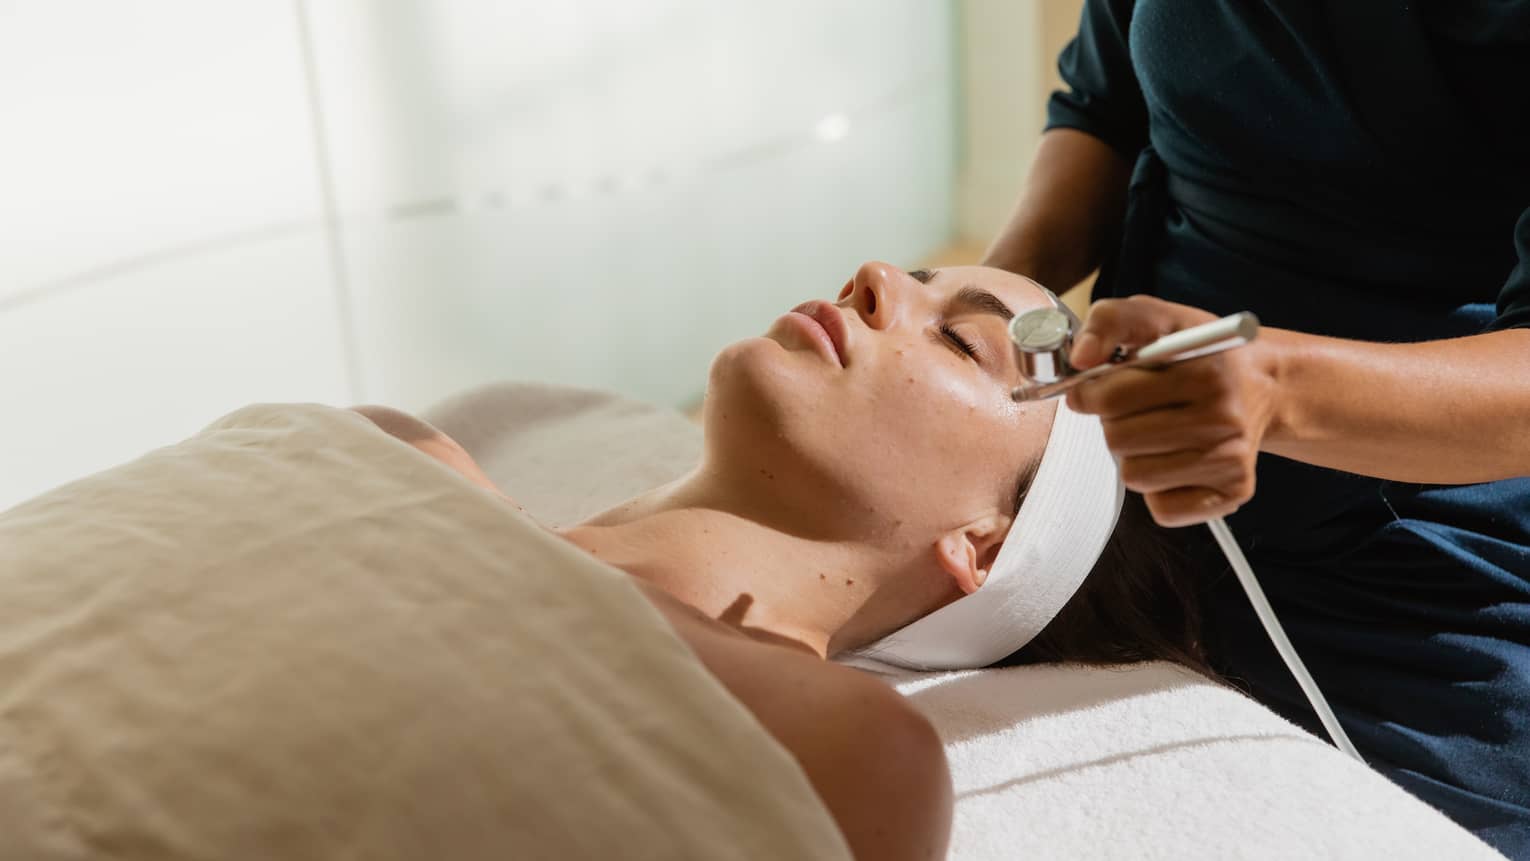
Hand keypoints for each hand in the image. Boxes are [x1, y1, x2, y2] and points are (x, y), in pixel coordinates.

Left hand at [1066, 295, 1282, 526]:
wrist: (1263, 384)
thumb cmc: (1200, 353)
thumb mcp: (1159, 318)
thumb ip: (1111, 322)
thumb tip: (1079, 356)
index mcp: (1204, 371)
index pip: (1112, 398)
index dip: (1091, 393)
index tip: (1095, 388)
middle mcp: (1223, 418)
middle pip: (1118, 440)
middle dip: (1114, 422)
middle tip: (1136, 408)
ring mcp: (1231, 459)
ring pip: (1135, 476)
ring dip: (1134, 455)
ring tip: (1158, 431)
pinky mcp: (1233, 492)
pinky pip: (1162, 508)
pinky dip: (1159, 489)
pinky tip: (1176, 459)